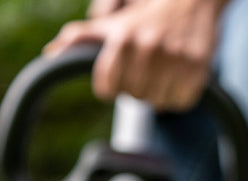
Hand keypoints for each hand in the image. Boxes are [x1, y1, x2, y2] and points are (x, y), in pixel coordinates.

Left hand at [44, 0, 226, 110]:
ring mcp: (174, 57)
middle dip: (136, 87)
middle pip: (131, 97)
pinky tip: (178, 76)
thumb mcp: (112, 25)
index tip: (120, 75)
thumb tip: (50, 53)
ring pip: (156, 103)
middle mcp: (147, 46)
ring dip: (157, 93)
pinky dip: (178, 96)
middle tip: (145, 69)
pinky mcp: (197, 67)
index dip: (112, 86)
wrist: (192, 1)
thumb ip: (80, 38)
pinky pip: (180, 102)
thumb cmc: (145, 17)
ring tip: (162, 72)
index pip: (106, 89)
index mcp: (122, 38)